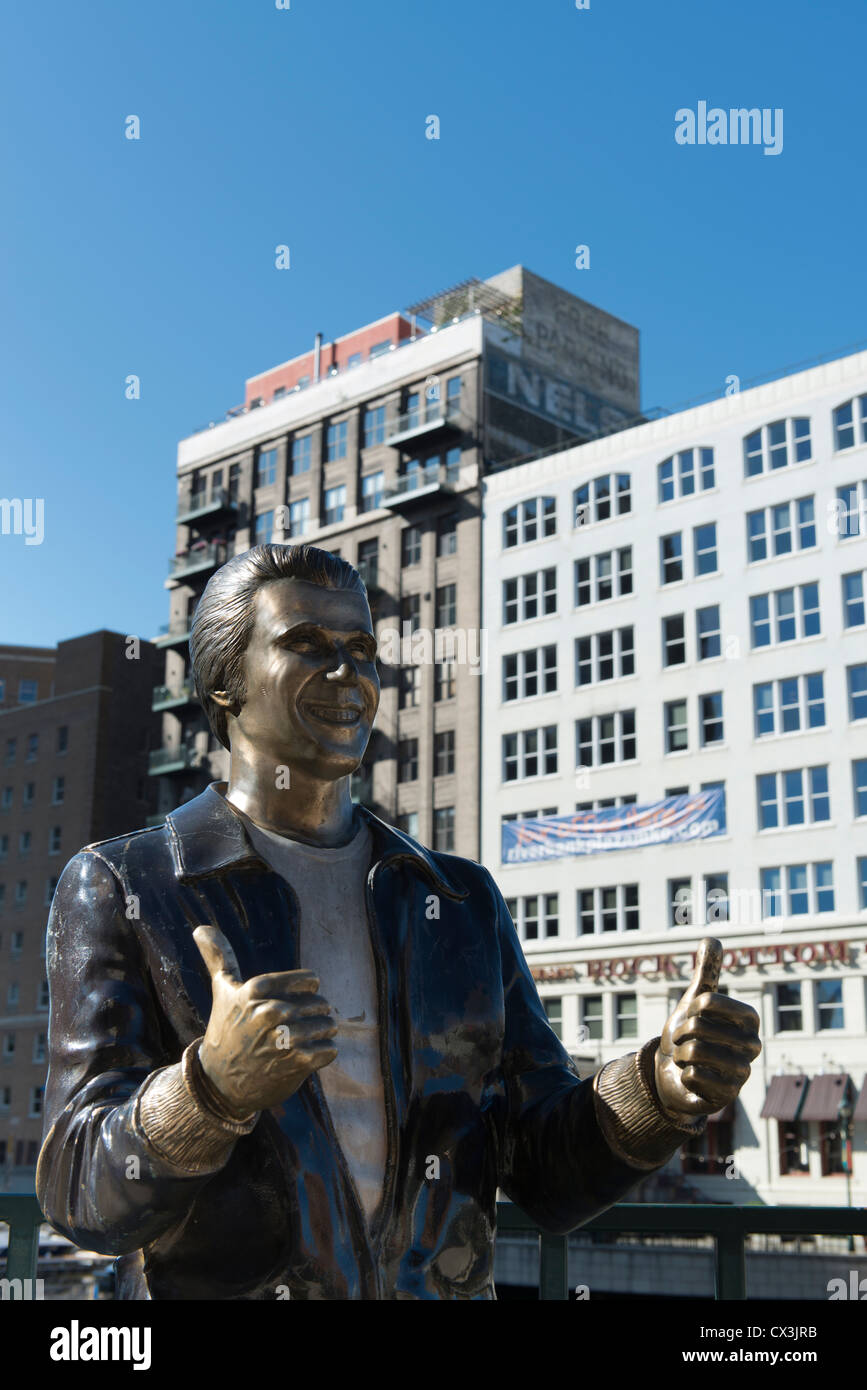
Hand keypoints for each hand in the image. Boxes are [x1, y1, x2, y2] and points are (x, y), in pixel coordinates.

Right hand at [194, 924, 337, 1118]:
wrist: (218, 1083)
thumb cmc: (225, 1030)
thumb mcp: (222, 990)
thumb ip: (219, 957)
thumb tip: (201, 928)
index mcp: (257, 990)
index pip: (309, 980)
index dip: (308, 990)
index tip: (296, 1000)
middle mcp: (269, 1011)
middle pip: (320, 1003)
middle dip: (317, 1014)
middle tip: (302, 1023)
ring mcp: (282, 1038)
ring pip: (326, 1026)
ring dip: (323, 1033)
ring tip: (309, 1038)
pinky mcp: (293, 1063)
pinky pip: (327, 1051)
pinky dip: (325, 1053)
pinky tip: (309, 1055)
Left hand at [654, 937, 760, 1118]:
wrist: (678, 1072)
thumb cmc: (691, 1033)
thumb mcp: (695, 1001)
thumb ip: (707, 972)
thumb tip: (713, 938)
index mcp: (749, 1020)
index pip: (708, 1000)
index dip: (690, 1006)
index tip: (692, 1015)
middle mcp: (752, 1046)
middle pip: (697, 1027)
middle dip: (681, 1032)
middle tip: (684, 1041)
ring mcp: (741, 1074)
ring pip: (694, 1052)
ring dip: (679, 1054)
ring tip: (686, 1058)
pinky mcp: (726, 1097)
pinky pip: (691, 1076)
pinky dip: (682, 1074)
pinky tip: (692, 1078)